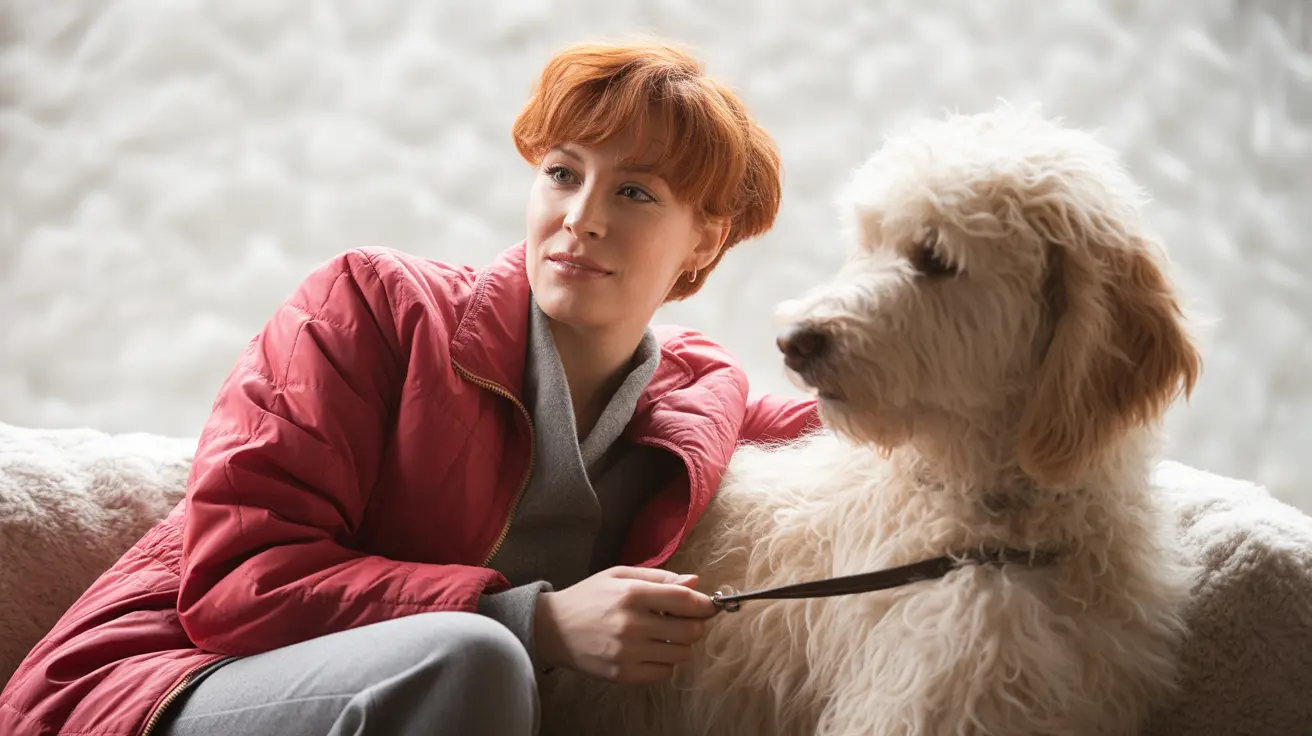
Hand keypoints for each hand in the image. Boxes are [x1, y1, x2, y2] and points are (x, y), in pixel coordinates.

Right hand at [533, 566, 715, 683]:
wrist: (552, 629)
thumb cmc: (589, 597)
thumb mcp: (620, 575)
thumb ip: (659, 577)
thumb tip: (695, 581)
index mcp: (632, 594)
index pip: (685, 601)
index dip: (704, 604)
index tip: (707, 606)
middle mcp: (631, 624)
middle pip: (689, 631)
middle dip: (695, 625)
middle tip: (686, 621)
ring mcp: (627, 653)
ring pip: (680, 654)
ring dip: (680, 645)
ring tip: (666, 636)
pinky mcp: (622, 675)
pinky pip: (663, 672)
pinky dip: (665, 662)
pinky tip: (652, 651)